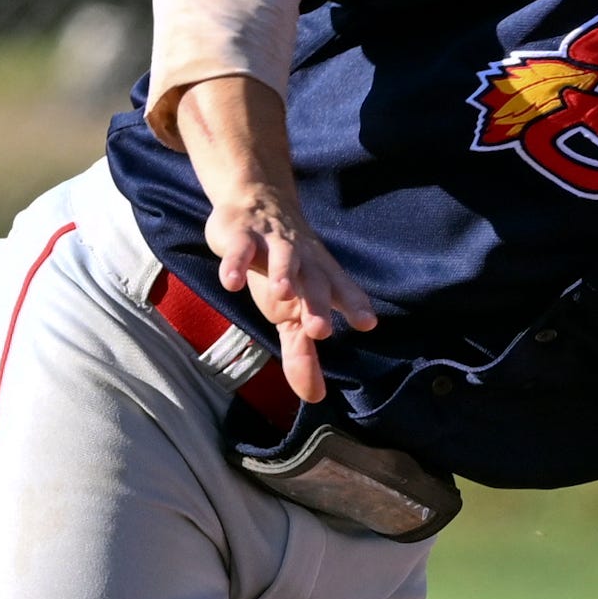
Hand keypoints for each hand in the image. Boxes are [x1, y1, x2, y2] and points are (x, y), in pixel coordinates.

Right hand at [206, 190, 378, 402]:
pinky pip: (239, 248)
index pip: (342, 292)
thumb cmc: (283, 267)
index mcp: (320, 277)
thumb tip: (315, 397)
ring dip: (283, 274)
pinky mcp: (241, 234)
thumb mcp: (291, 310)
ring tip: (283, 295)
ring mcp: (272, 245)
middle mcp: (302, 261)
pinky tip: (230, 282)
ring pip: (281, 258)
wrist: (258, 201)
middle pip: (314, 282)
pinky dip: (234, 263)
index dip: (354, 305)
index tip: (367, 322)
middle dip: (317, 304)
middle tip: (320, 329)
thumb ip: (302, 353)